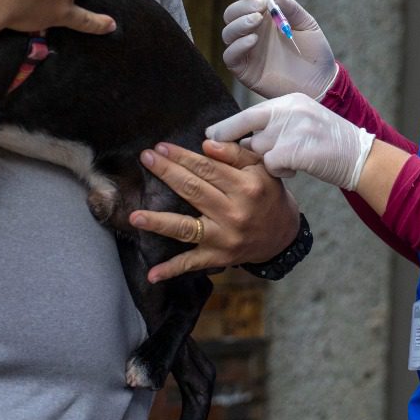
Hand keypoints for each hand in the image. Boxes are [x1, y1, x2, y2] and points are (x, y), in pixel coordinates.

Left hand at [128, 139, 300, 283]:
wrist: (284, 235)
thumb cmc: (268, 195)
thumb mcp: (262, 168)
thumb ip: (235, 154)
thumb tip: (207, 144)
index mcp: (246, 188)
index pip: (207, 168)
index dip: (182, 157)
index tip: (160, 147)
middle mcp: (234, 214)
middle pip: (193, 191)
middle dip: (167, 173)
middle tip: (145, 159)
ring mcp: (225, 238)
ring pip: (186, 228)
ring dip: (158, 222)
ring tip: (135, 216)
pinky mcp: (219, 257)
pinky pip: (192, 263)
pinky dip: (171, 270)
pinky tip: (152, 274)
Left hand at [206, 94, 375, 189]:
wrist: (361, 156)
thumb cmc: (330, 143)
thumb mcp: (303, 122)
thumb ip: (275, 125)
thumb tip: (240, 139)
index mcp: (290, 101)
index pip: (249, 112)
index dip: (228, 126)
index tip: (210, 135)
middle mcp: (290, 110)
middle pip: (247, 129)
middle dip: (230, 142)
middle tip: (212, 148)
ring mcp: (293, 129)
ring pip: (259, 150)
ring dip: (267, 161)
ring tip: (289, 161)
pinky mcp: (296, 149)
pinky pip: (271, 165)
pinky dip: (280, 172)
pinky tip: (296, 170)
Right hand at [221, 0, 337, 98]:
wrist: (320, 82)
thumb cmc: (314, 52)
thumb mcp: (306, 25)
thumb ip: (291, 8)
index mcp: (265, 18)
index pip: (246, 0)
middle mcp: (252, 33)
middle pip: (232, 14)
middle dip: (242, 6)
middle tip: (261, 6)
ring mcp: (247, 51)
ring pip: (228, 32)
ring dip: (240, 23)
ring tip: (257, 20)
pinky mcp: (245, 70)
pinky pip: (230, 56)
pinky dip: (238, 45)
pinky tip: (253, 40)